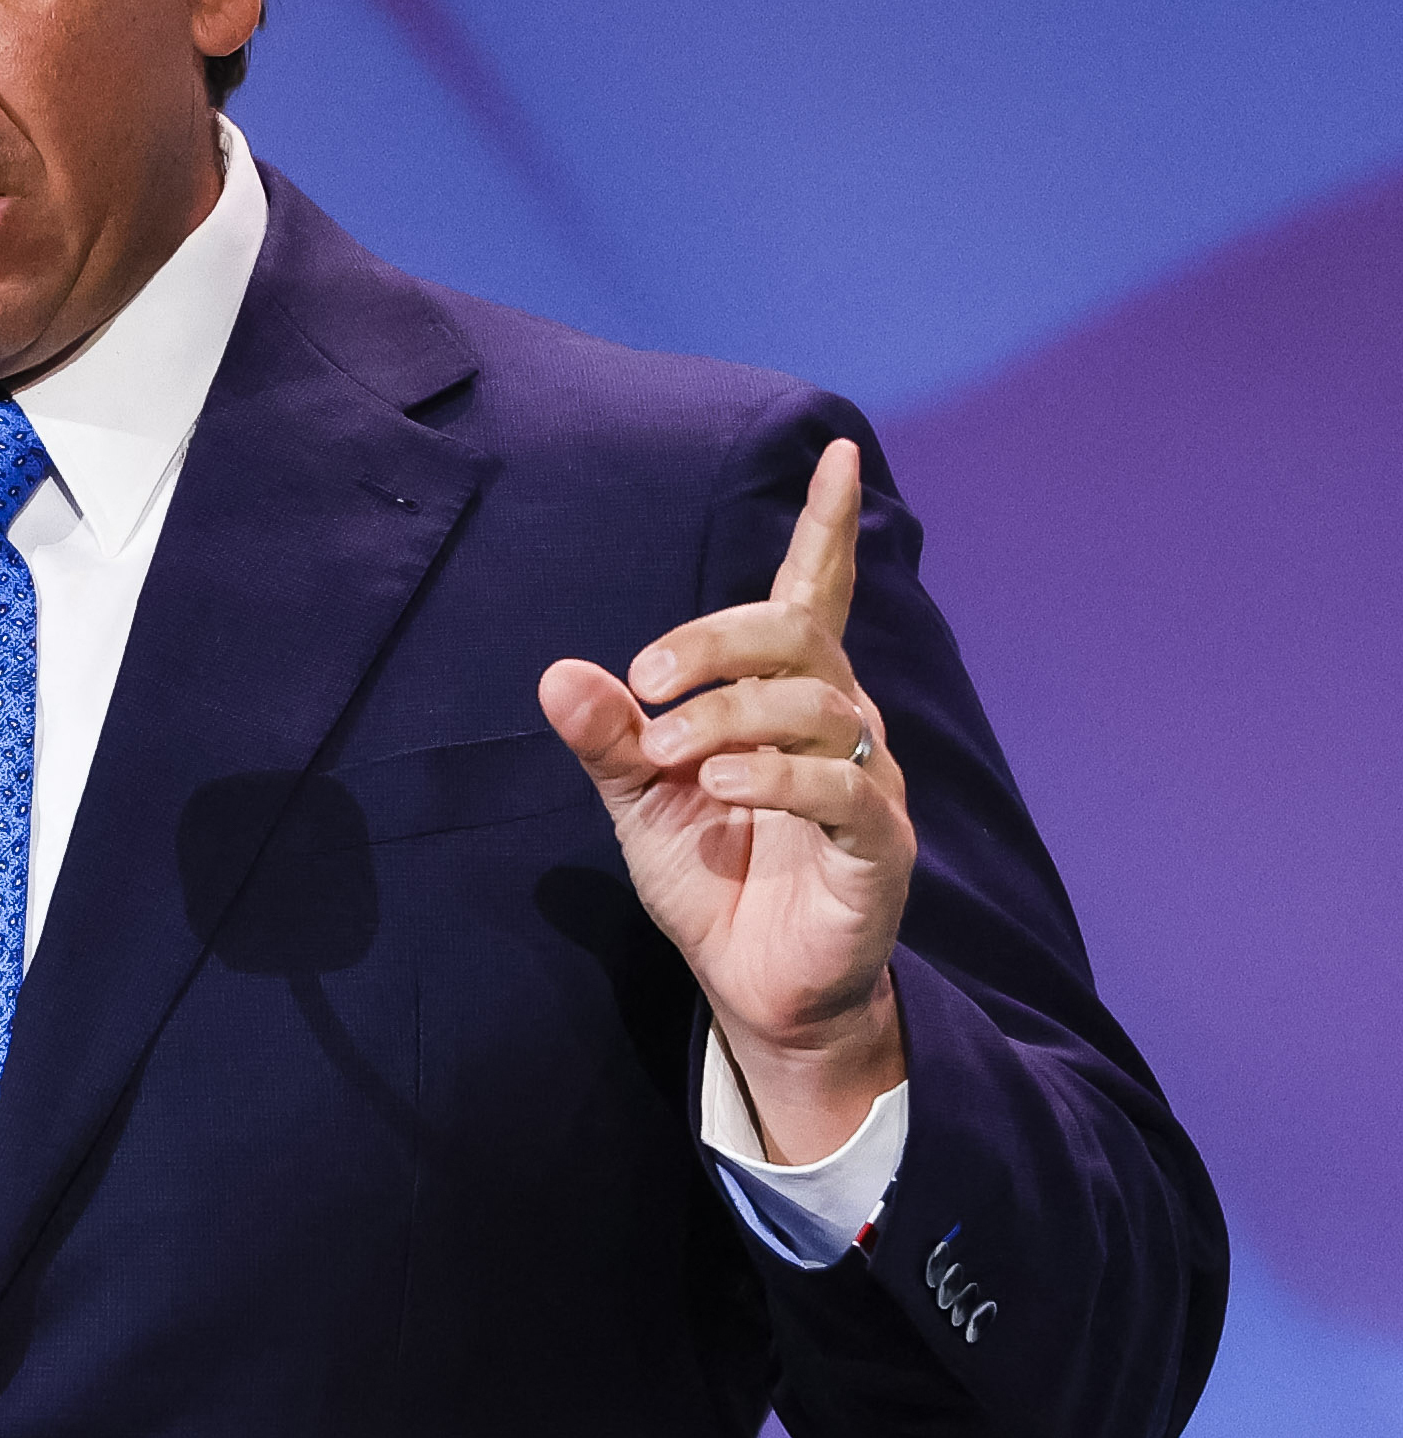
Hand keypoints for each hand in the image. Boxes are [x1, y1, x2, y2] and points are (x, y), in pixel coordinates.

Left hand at [538, 439, 914, 1164]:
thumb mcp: (638, 799)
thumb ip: (607, 736)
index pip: (815, 592)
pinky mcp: (880, 844)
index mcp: (784, 697)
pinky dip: (775, 775)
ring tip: (669, 756)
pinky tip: (722, 784)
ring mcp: (868, 780)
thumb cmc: (713, 877)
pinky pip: (842, 785)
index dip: (827, 524)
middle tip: (645, 683)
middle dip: (714, 640)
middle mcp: (840, 721)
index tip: (838, 451)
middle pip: (796, 632)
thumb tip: (558, 674)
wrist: (754, 987)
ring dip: (725, 715)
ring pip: (812, 700)